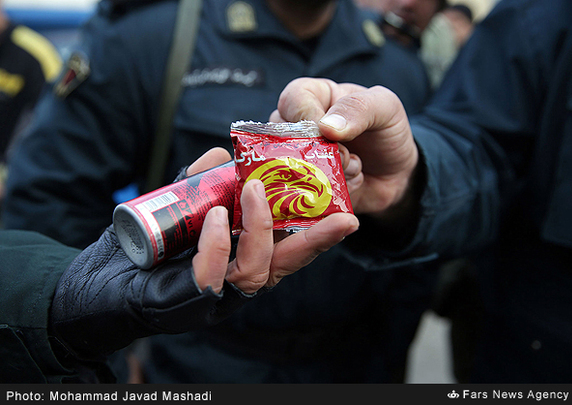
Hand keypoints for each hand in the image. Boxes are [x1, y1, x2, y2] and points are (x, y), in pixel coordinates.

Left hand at [50, 148, 358, 359]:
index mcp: (238, 260)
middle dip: (317, 242)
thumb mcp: (176, 207)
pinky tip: (214, 218)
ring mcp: (212, 298)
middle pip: (286, 267)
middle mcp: (233, 284)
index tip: (345, 213)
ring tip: (254, 191)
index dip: (317, 235)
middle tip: (343, 217)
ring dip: (261, 230)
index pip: (287, 251)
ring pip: (256, 273)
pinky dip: (217, 246)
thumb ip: (201, 183)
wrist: (91, 284)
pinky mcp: (184, 305)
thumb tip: (225, 152)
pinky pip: (212, 278)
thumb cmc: (138, 248)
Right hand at [270, 78, 419, 217]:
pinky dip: (330, 188)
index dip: (305, 115)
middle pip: (282, 136)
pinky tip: (352, 180)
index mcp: (315, 98)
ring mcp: (300, 158)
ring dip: (325, 171)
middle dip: (316, 150)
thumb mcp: (384, 107)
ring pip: (290, 166)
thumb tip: (326, 126)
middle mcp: (300, 127)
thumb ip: (358, 108)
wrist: (399, 175)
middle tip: (344, 154)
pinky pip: (303, 190)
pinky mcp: (304, 185)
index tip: (326, 132)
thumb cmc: (388, 132)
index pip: (292, 100)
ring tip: (353, 167)